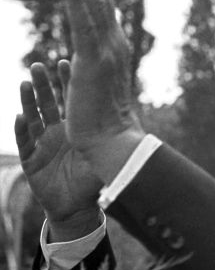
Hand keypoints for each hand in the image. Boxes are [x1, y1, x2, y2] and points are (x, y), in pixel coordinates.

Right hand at [16, 62, 101, 235]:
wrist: (78, 206)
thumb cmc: (94, 179)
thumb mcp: (106, 156)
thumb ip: (115, 141)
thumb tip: (140, 127)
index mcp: (75, 127)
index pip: (70, 100)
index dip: (66, 81)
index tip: (67, 62)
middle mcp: (56, 132)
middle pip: (47, 103)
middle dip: (43, 84)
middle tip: (39, 66)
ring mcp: (42, 144)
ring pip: (32, 118)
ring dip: (28, 101)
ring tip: (25, 83)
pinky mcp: (31, 160)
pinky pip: (24, 142)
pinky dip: (21, 130)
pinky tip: (19, 117)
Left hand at [64, 0, 145, 182]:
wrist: (113, 143)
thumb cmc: (104, 122)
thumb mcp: (96, 87)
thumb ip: (91, 68)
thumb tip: (78, 60)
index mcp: (115, 49)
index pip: (104, 9)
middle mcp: (114, 45)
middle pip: (101, 1)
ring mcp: (106, 51)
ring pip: (94, 6)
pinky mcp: (92, 59)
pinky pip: (83, 22)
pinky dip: (79, 0)